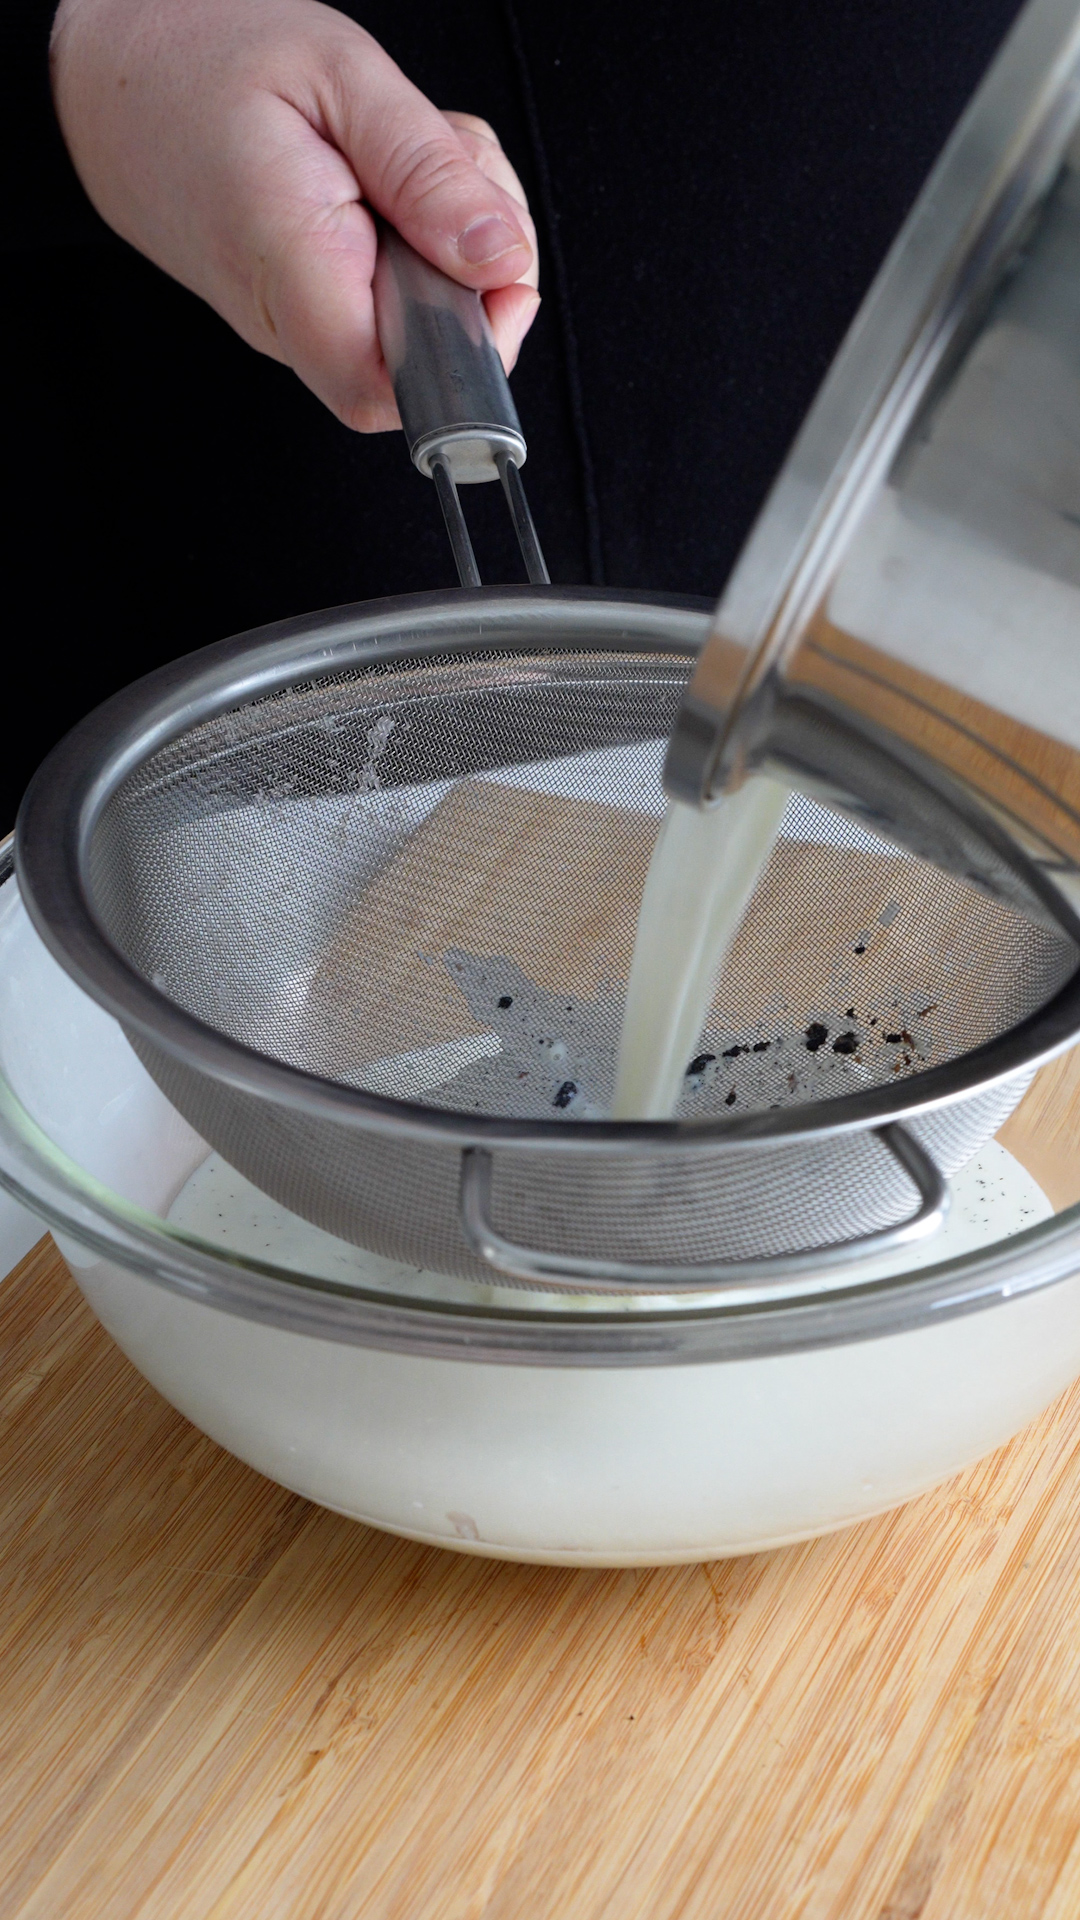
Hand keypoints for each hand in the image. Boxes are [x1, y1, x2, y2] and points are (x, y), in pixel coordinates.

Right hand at [50, 0, 539, 430]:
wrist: (111, 80)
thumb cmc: (204, 61)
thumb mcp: (336, 71)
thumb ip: (425, 169)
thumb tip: (501, 258)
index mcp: (293, 266)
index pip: (395, 391)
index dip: (475, 355)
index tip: (500, 275)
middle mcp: (297, 321)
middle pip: (438, 356)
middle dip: (486, 267)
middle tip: (453, 168)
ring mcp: (307, 323)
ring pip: (432, 323)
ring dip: (460, 237)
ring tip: (405, 155)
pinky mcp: (318, 308)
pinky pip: (406, 298)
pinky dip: (429, 235)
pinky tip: (392, 179)